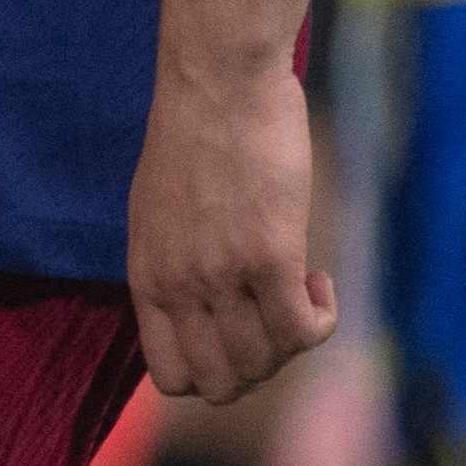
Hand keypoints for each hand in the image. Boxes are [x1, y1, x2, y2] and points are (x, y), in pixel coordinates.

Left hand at [127, 54, 331, 403]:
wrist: (217, 83)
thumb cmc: (194, 137)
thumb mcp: (159, 212)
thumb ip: (174, 266)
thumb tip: (204, 313)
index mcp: (144, 276)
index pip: (170, 374)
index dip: (213, 374)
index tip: (239, 337)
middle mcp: (177, 286)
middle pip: (222, 382)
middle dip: (259, 367)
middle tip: (276, 320)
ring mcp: (220, 275)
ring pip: (264, 362)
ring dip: (292, 341)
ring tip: (298, 291)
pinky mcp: (269, 256)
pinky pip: (302, 331)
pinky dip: (321, 320)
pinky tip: (318, 280)